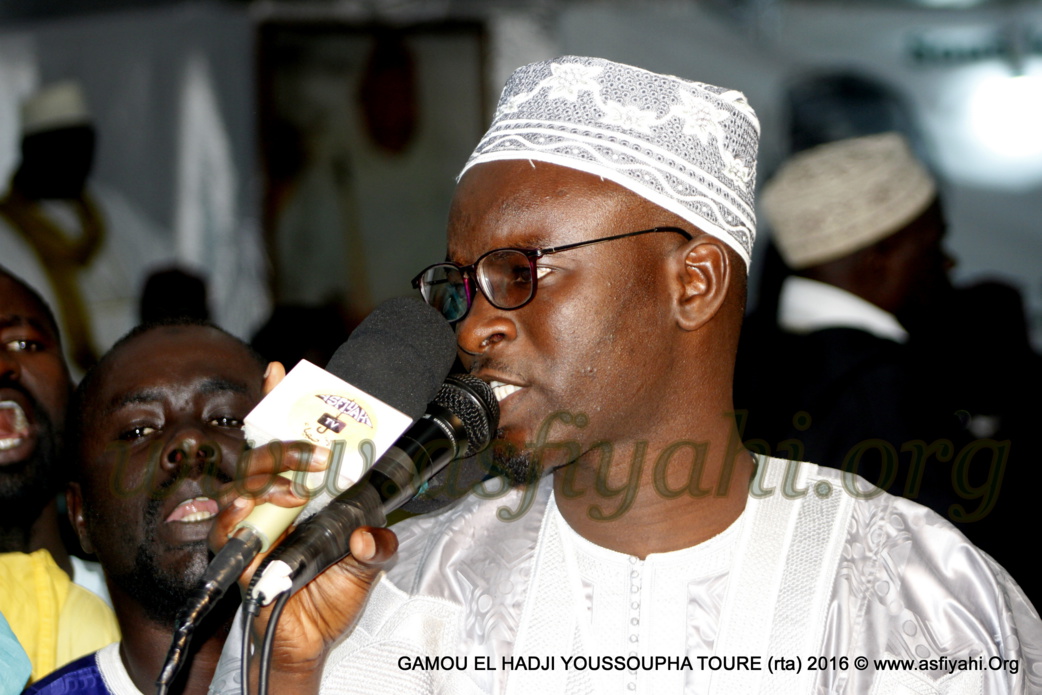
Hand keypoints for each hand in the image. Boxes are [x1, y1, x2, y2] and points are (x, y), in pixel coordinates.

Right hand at [209, 361, 399, 691]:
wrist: (308, 642)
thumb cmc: (332, 596)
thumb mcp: (369, 566)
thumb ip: (377, 546)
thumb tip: (367, 536)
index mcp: (306, 492)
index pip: (288, 441)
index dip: (278, 404)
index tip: (278, 371)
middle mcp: (275, 502)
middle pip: (263, 455)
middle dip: (285, 448)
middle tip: (315, 454)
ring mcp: (254, 525)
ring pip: (243, 485)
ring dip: (267, 482)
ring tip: (293, 493)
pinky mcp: (238, 554)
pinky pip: (226, 528)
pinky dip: (236, 519)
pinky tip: (248, 515)